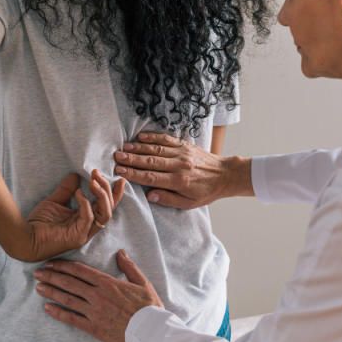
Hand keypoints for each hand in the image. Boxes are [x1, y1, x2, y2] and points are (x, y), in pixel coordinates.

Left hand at [18, 170, 124, 261]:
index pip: (106, 206)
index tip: (119, 179)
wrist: (23, 238)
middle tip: (97, 173)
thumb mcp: (55, 201)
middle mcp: (88, 228)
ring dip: (102, 195)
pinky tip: (78, 192)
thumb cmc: (37, 224)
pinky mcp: (77, 236)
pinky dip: (85, 202)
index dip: (114, 194)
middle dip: (107, 189)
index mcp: (85, 220)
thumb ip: (66, 190)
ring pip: (105, 214)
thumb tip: (75, 175)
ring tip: (93, 180)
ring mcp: (84, 233)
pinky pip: (89, 217)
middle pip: (109, 208)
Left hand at [34, 249, 164, 341]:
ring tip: (38, 287)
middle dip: (51, 276)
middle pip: (69, 283)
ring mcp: (94, 312)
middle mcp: (97, 295)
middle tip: (37, 272)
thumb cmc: (149, 307)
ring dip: (51, 292)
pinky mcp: (93, 327)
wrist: (150, 332)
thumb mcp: (142, 282)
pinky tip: (47, 308)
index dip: (63, 265)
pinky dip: (58, 313)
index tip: (51, 262)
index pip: (80, 270)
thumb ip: (129, 267)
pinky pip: (72, 319)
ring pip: (67, 299)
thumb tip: (121, 252)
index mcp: (108, 282)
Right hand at [113, 132, 251, 208]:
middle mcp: (179, 165)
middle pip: (150, 161)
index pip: (151, 177)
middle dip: (132, 159)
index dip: (134, 174)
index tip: (120, 171)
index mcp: (179, 181)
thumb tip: (149, 195)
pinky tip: (140, 137)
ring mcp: (182, 153)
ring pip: (156, 149)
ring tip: (123, 148)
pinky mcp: (185, 145)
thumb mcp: (188, 203)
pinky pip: (166, 140)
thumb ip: (168, 199)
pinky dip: (153, 137)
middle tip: (116, 157)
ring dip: (138, 148)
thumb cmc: (206, 192)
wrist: (225, 175)